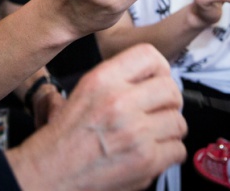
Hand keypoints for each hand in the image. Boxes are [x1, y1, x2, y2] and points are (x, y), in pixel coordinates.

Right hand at [6, 44, 186, 190]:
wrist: (51, 173)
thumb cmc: (64, 138)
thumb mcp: (84, 92)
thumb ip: (117, 79)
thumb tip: (152, 75)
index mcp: (103, 80)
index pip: (150, 56)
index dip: (161, 69)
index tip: (160, 80)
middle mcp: (120, 102)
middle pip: (171, 89)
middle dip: (169, 102)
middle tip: (159, 112)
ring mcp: (136, 132)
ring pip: (179, 122)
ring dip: (169, 130)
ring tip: (153, 136)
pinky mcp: (146, 160)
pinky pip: (178, 149)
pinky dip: (169, 154)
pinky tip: (152, 154)